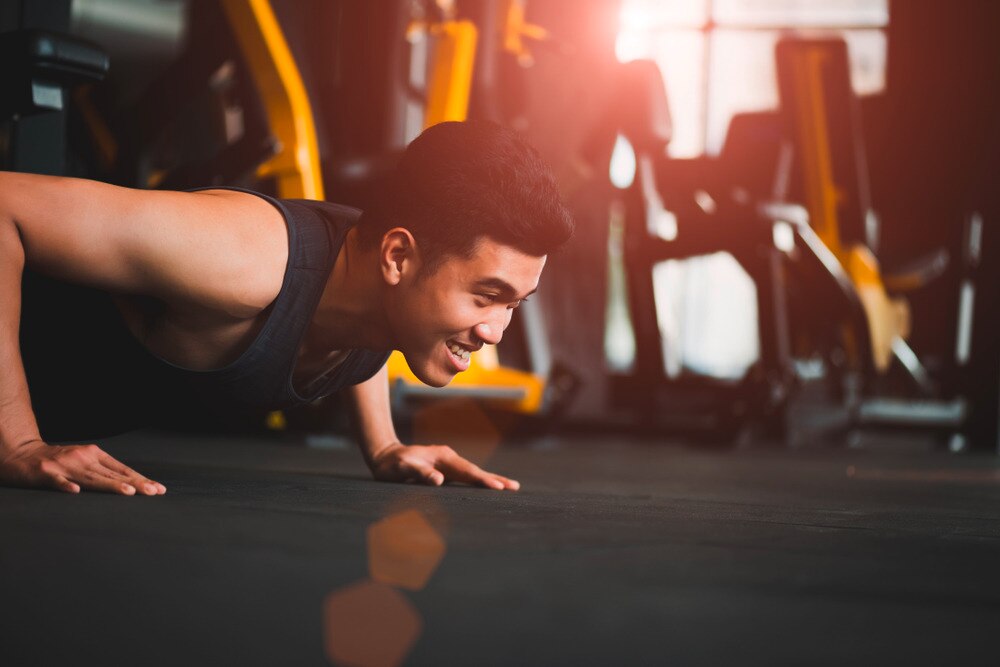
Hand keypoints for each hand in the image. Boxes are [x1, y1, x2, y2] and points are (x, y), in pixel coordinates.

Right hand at [0, 440, 165, 495]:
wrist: (22, 454)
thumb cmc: (58, 462)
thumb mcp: (84, 462)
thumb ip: (104, 472)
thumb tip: (132, 485)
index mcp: (95, 455)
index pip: (122, 470)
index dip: (141, 479)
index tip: (159, 489)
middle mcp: (83, 458)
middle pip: (112, 475)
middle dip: (135, 484)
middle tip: (154, 492)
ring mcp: (65, 466)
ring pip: (91, 478)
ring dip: (111, 486)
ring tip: (129, 493)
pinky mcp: (45, 474)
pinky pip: (57, 482)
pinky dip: (66, 486)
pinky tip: (75, 492)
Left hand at [369, 443, 519, 490]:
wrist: (385, 456)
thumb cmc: (393, 464)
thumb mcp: (403, 468)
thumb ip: (420, 473)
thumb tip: (440, 481)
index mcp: (443, 457)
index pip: (466, 471)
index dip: (482, 480)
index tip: (498, 488)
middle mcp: (449, 458)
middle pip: (475, 471)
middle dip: (495, 479)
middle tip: (515, 487)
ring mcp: (448, 463)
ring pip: (472, 473)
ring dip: (491, 480)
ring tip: (509, 487)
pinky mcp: (446, 470)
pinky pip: (466, 477)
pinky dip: (479, 481)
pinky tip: (488, 487)